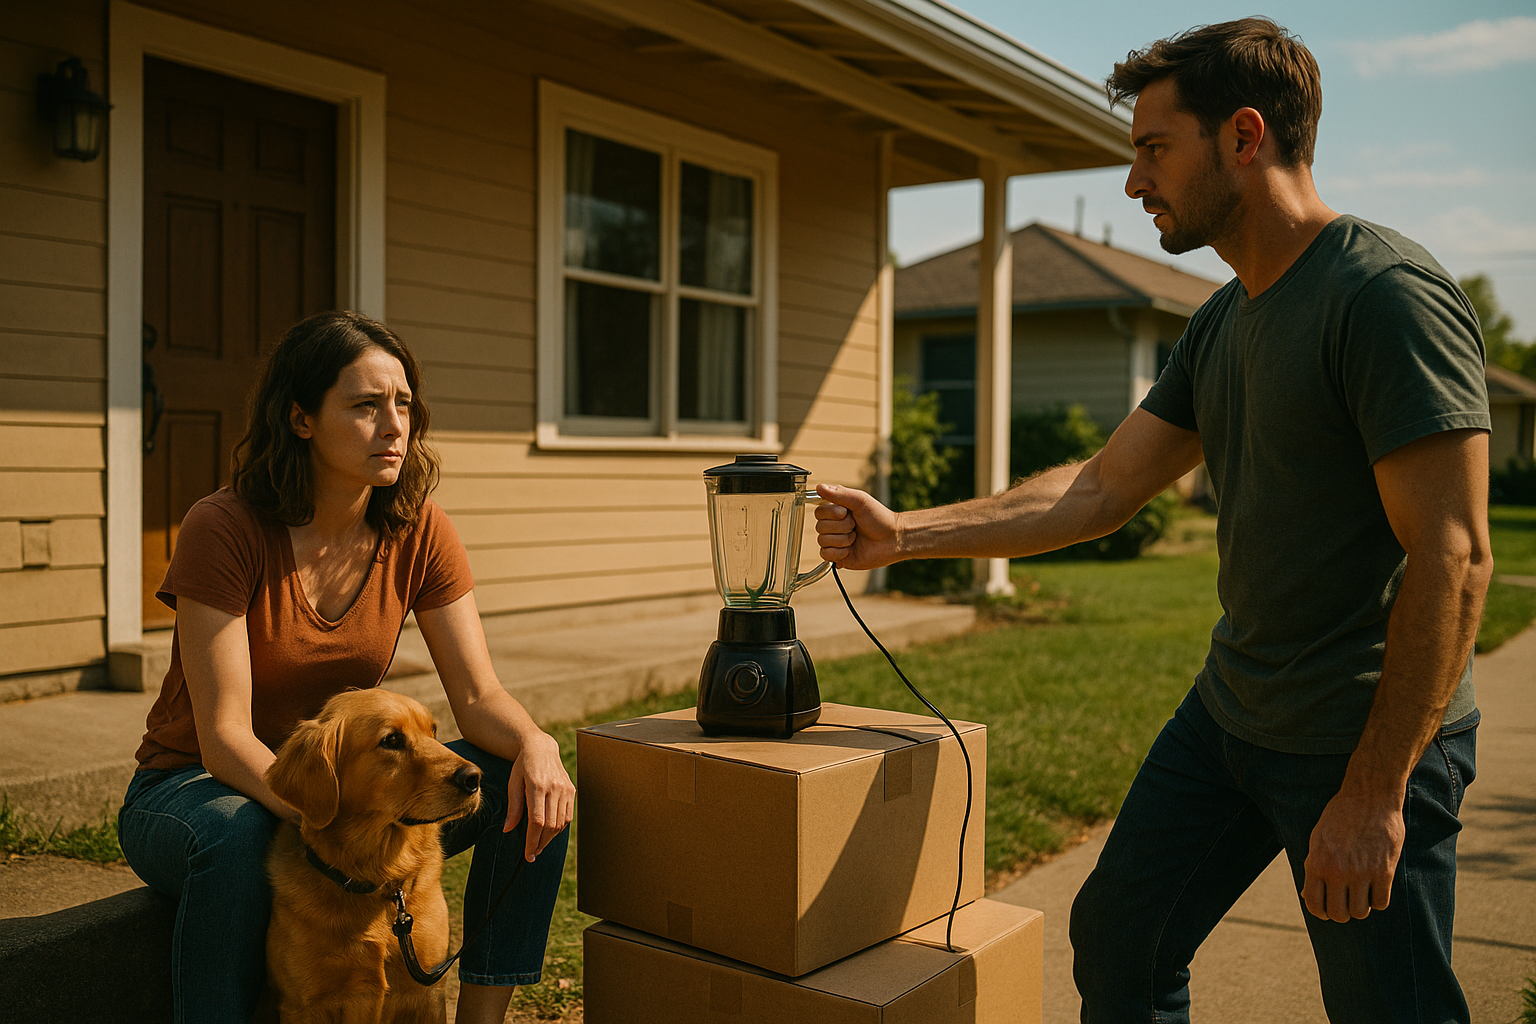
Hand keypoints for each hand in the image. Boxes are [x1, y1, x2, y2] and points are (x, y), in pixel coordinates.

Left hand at [504, 731, 574, 861]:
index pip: (537, 821)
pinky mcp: (571, 791)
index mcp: (537, 786)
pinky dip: (559, 828)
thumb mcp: (513, 783)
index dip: (533, 841)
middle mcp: (554, 788)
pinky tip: (549, 832)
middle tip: (532, 854)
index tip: (528, 854)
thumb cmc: (523, 766)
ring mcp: (565, 789)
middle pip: (550, 825)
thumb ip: (513, 807)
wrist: (541, 748)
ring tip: (539, 845)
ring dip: (550, 838)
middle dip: (541, 843)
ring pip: (561, 823)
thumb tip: (508, 829)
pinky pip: (568, 816)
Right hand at [814, 484, 900, 569]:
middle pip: (820, 527)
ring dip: (843, 539)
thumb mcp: (860, 500)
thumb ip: (839, 494)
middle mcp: (834, 526)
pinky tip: (851, 549)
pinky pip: (826, 555)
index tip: (845, 512)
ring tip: (856, 537)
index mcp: (837, 511)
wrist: (893, 539)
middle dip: (841, 527)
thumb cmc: (879, 518)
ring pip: (823, 541)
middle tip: (855, 525)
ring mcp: (835, 542)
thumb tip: (819, 486)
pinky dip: (839, 552)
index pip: (819, 512)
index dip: (831, 513)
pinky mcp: (838, 557)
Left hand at [1301, 783, 1404, 921]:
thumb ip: (1313, 867)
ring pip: (1361, 912)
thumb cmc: (1340, 816)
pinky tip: (1375, 888)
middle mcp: (1337, 872)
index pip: (1315, 904)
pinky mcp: (1384, 871)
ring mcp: (1362, 873)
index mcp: (1317, 863)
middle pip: (1339, 914)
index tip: (1327, 909)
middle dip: (1341, 912)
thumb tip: (1307, 895)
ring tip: (1360, 894)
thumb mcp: (1317, 839)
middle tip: (1346, 902)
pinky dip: (1378, 900)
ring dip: (1361, 907)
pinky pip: (1381, 903)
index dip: (1321, 912)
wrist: (1369, 797)